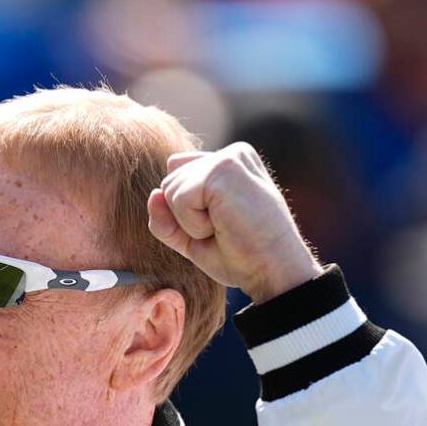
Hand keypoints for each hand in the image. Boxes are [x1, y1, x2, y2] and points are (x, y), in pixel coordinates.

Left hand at [146, 142, 323, 303]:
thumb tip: (153, 194)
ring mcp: (228, 158)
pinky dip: (193, 224)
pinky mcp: (224, 169)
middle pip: (168, 184)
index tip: (220, 227)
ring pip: (169, 190)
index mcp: (228, 164)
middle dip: (184, 219)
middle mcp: (230, 154)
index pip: (174, 176)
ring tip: (225, 227)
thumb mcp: (192, 236)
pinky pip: (178, 200)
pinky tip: (223, 226)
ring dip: (190, 223)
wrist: (273, 271)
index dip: (185, 213)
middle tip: (223, 231)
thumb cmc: (239, 255)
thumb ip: (166, 216)